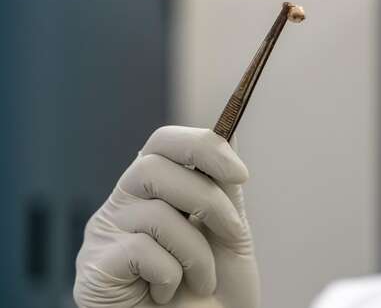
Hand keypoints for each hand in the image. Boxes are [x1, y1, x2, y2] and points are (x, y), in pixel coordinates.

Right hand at [74, 126, 259, 307]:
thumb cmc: (213, 289)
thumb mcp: (228, 232)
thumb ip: (223, 188)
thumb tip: (227, 134)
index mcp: (153, 189)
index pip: (162, 142)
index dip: (201, 147)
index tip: (240, 174)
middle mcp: (122, 205)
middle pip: (152, 166)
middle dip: (207, 199)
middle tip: (233, 232)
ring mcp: (103, 236)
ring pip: (154, 213)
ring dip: (197, 251)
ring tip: (202, 279)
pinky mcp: (94, 270)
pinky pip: (140, 250)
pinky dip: (170, 275)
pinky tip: (167, 293)